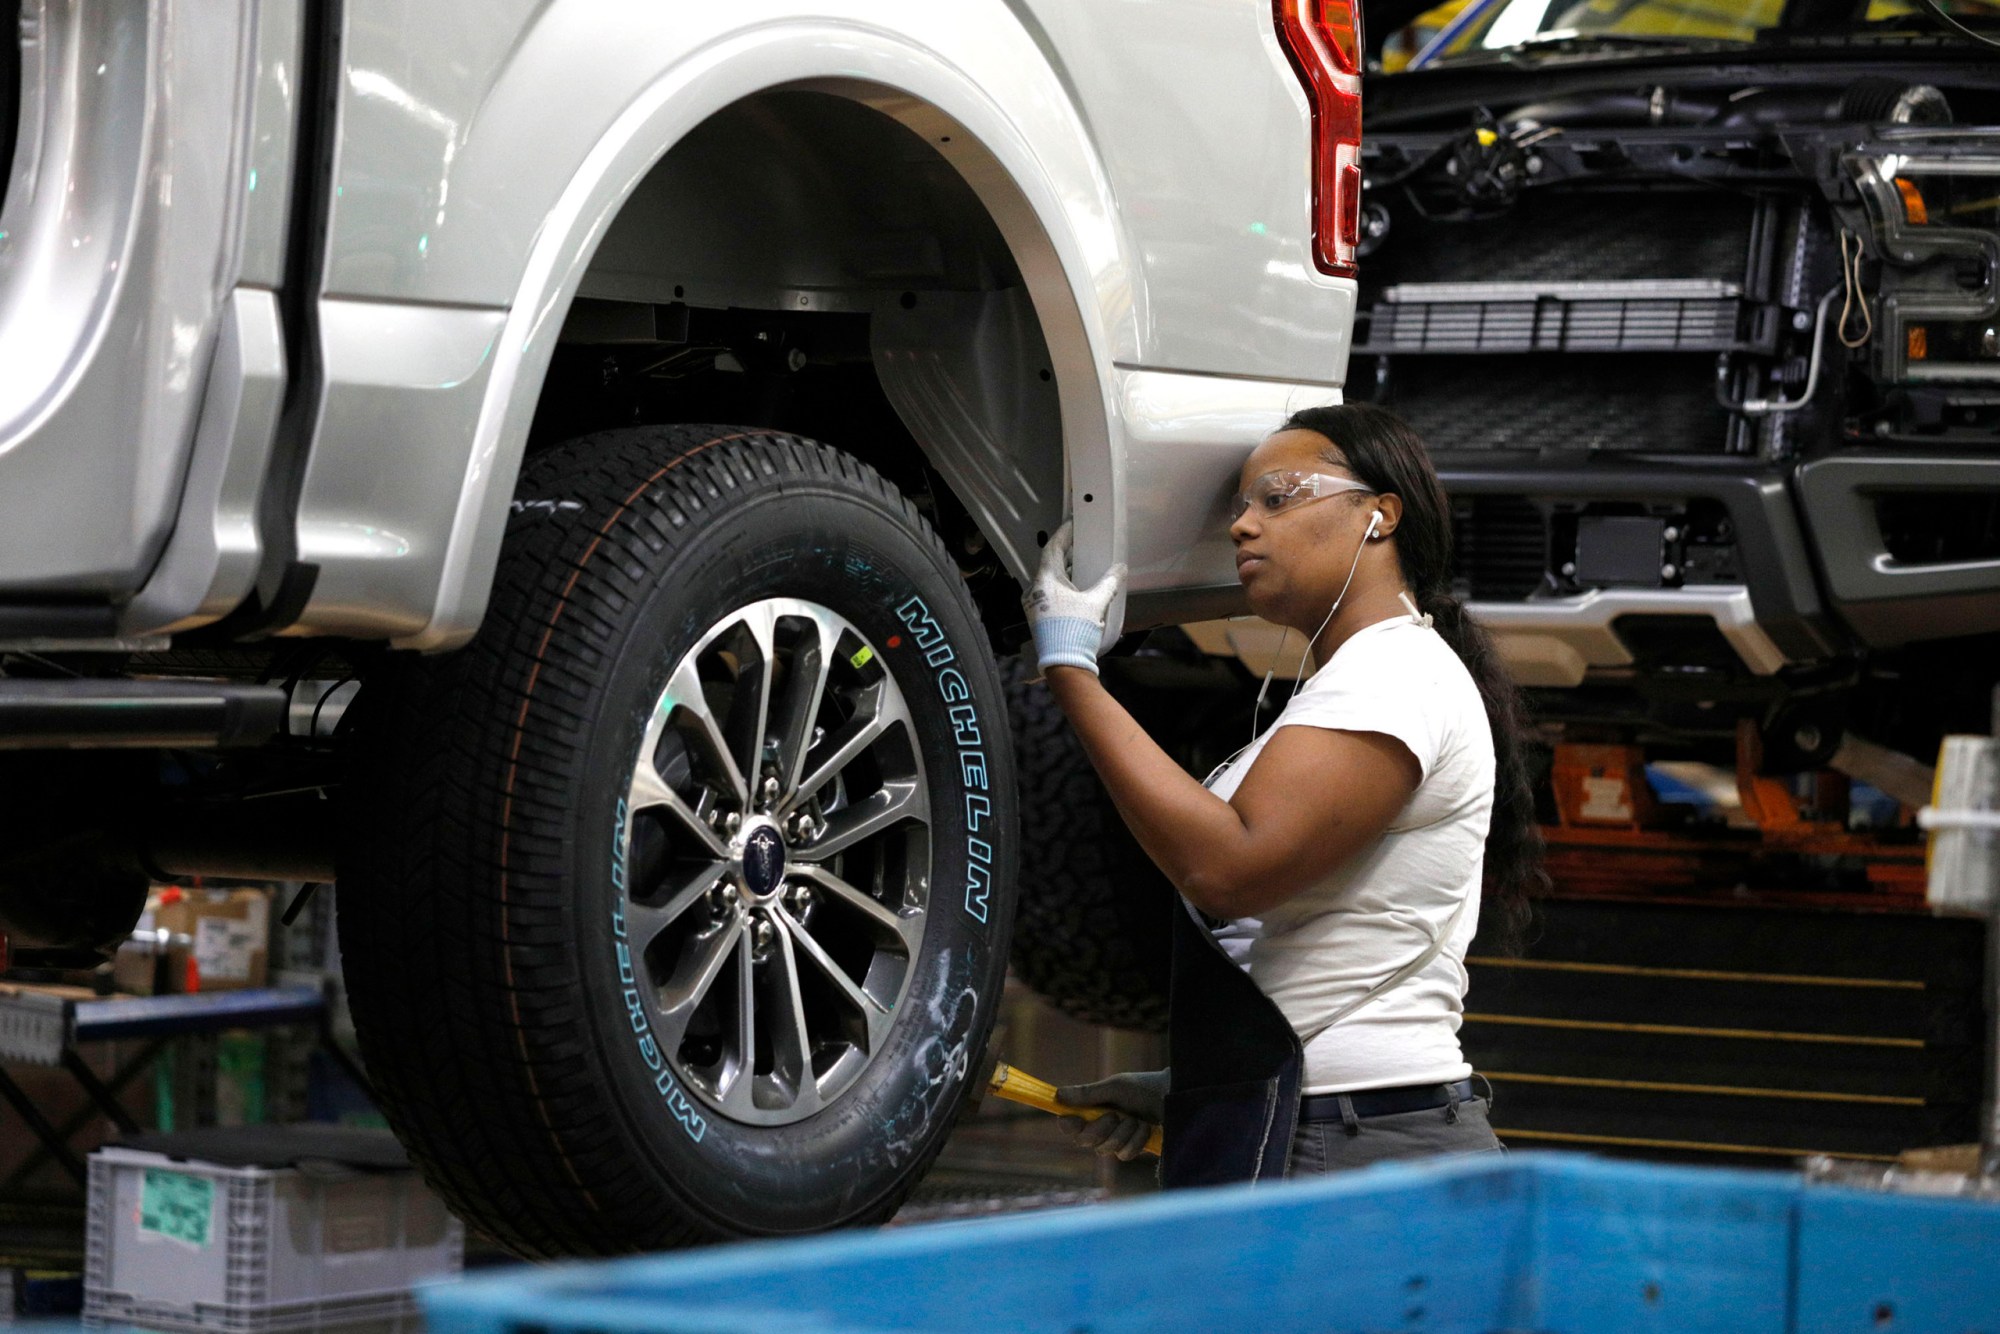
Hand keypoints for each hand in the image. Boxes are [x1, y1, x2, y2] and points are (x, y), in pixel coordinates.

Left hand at [1024, 521, 1125, 676]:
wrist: (1063, 664)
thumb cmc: (1075, 632)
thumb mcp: (1096, 603)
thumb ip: (1109, 582)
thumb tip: (1119, 569)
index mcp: (1045, 581)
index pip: (1052, 549)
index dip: (1063, 534)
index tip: (1071, 525)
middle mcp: (1035, 590)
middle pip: (1049, 564)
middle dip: (1065, 553)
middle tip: (1078, 543)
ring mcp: (1034, 605)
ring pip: (1048, 580)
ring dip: (1064, 572)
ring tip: (1080, 566)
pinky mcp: (1038, 617)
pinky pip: (1048, 594)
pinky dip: (1061, 587)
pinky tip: (1075, 590)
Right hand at [1057, 1068, 1166, 1160]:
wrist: (1174, 1097)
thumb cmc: (1144, 1088)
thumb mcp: (1115, 1087)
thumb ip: (1088, 1094)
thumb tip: (1058, 1095)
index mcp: (1093, 1109)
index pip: (1070, 1125)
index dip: (1068, 1125)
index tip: (1073, 1120)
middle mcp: (1101, 1127)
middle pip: (1084, 1141)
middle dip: (1101, 1129)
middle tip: (1115, 1114)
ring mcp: (1116, 1140)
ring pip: (1105, 1149)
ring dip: (1123, 1132)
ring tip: (1137, 1118)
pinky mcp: (1132, 1149)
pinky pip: (1124, 1154)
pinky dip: (1136, 1140)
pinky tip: (1146, 1128)